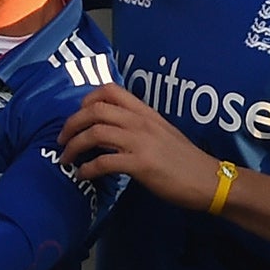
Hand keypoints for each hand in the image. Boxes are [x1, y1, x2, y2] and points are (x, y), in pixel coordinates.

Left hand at [57, 83, 216, 204]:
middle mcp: (140, 122)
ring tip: (66, 158)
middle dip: (71, 124)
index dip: (86, 99)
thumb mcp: (162, 133)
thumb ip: (138, 127)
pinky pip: (104, 162)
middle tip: (62, 139)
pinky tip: (83, 175)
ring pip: (95, 132)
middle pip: (95, 109)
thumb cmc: (185, 160)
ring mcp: (140, 142)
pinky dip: (87, 168)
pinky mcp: (140, 164)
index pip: (110, 90)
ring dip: (74, 145)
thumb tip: (110, 132)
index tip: (78, 115)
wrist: (207, 179)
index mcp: (145, 112)